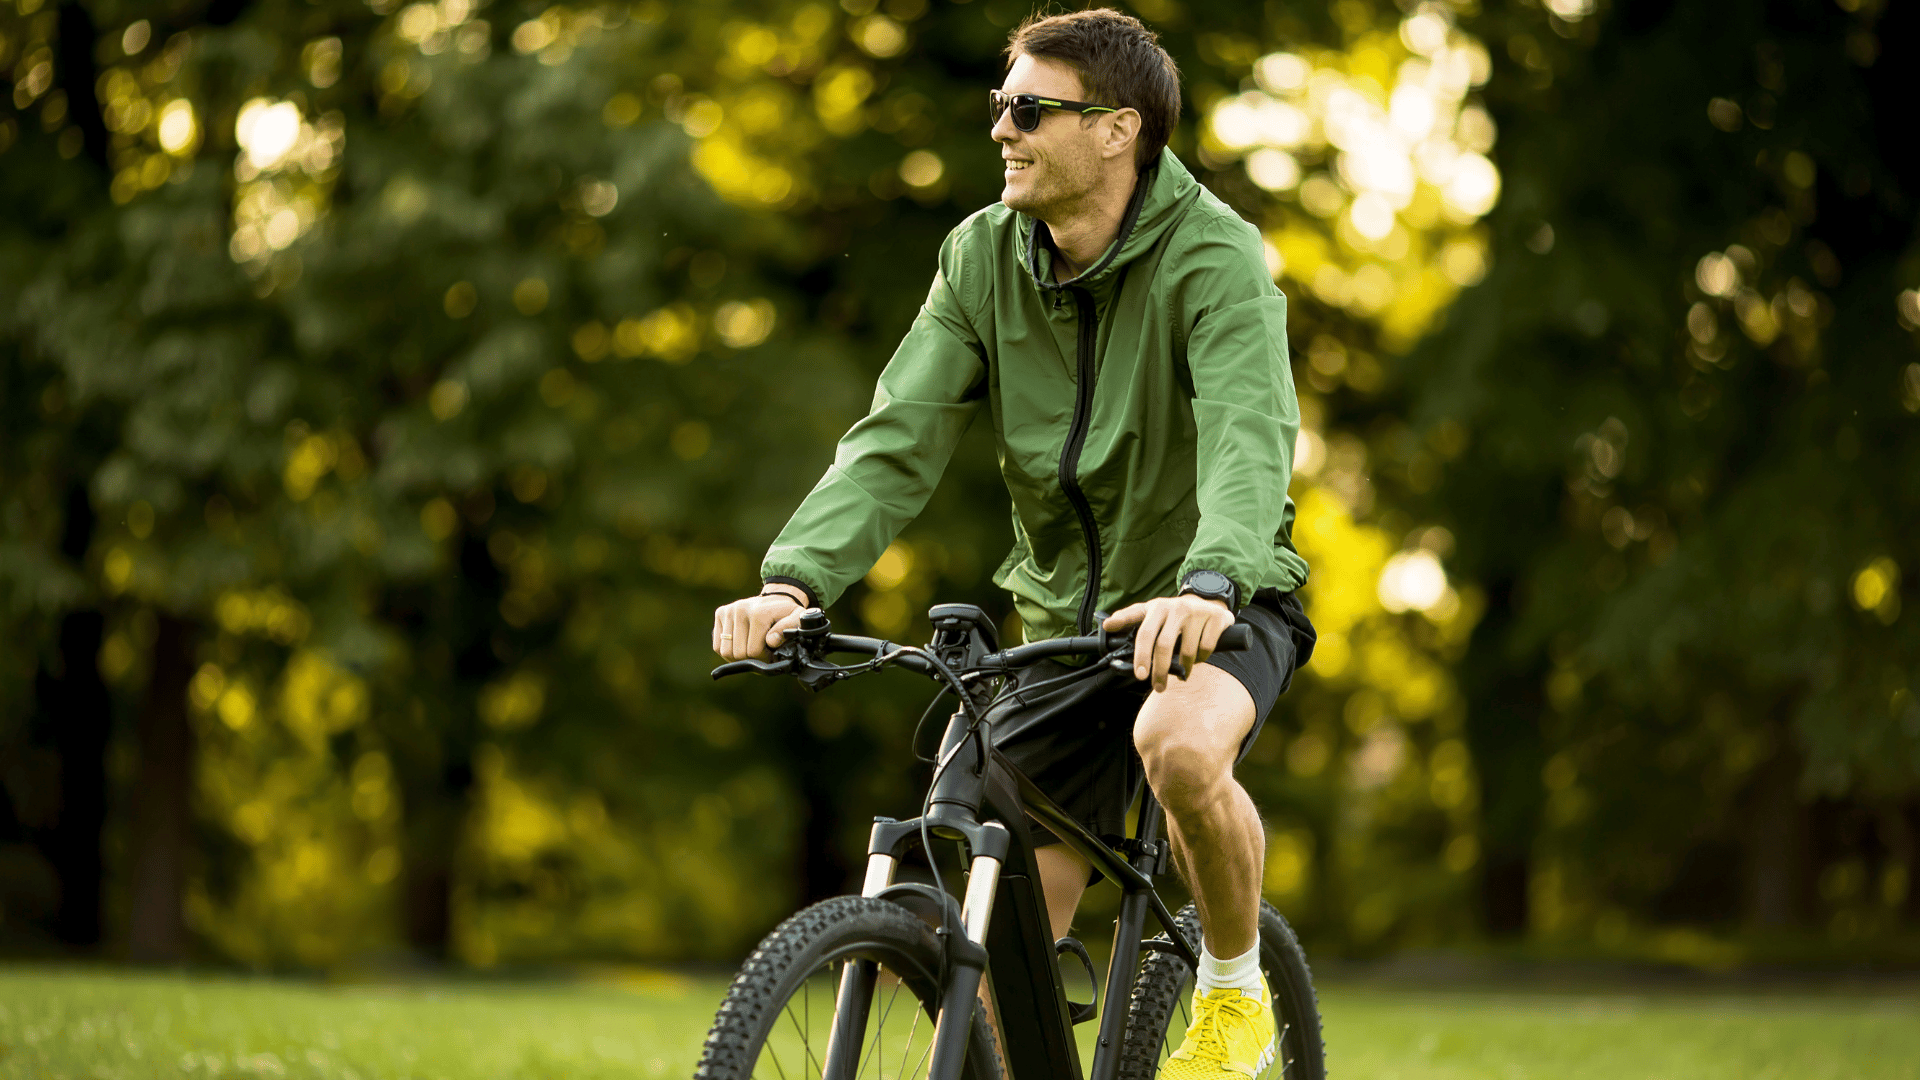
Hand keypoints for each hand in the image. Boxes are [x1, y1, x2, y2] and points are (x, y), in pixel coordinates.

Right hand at [713, 591, 805, 660]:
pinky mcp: (720, 613)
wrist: (775, 599)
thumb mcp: (798, 619)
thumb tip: (771, 641)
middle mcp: (740, 609)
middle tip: (761, 650)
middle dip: (751, 658)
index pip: (753, 651)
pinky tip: (740, 643)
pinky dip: (728, 649)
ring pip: (725, 651)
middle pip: (738, 653)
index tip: (771, 652)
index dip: (763, 657)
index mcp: (759, 613)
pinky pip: (717, 645)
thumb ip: (789, 629)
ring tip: (751, 648)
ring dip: (738, 656)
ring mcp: (728, 611)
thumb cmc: (786, 614)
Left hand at [1102, 594, 1234, 692]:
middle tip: (1158, 686)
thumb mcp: (1151, 611)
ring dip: (1184, 667)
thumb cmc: (1174, 613)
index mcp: (1157, 607)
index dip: (1141, 655)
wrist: (1208, 601)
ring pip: (1187, 651)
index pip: (1144, 633)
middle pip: (1164, 646)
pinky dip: (1202, 659)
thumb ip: (1129, 618)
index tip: (1139, 674)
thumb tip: (1107, 626)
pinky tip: (1199, 658)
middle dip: (1160, 671)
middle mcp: (1176, 608)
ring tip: (1182, 671)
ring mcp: (1196, 612)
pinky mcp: (1216, 619)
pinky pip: (1205, 648)